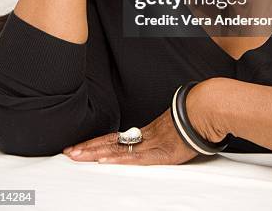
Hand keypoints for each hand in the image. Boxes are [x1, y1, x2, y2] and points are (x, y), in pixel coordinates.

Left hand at [62, 79, 226, 164]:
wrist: (203, 111)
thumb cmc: (193, 117)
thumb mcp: (174, 128)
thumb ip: (163, 135)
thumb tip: (162, 138)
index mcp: (146, 132)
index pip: (115, 138)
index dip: (96, 142)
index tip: (80, 146)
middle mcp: (144, 136)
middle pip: (110, 142)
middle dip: (87, 147)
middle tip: (68, 152)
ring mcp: (150, 144)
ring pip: (116, 149)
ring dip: (94, 153)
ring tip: (76, 156)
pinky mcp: (159, 153)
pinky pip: (134, 157)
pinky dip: (117, 159)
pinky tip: (103, 160)